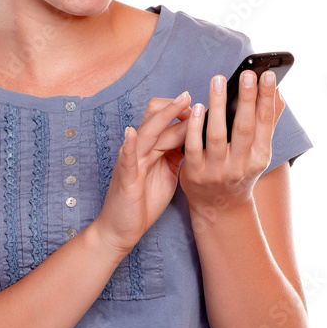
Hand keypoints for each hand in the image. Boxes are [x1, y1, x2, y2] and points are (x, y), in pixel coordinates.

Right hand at [93, 92, 190, 257]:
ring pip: (147, 133)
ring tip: (179, 102)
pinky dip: (129, 145)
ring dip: (163, 116)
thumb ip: (178, 154)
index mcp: (153, 149)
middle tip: (196, 99)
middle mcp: (140, 150)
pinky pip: (127, 159)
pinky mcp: (126, 179)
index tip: (204, 106)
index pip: (166, 121)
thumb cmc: (144, 201)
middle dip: (177, 108)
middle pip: (156, 119)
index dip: (184, 111)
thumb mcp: (168, 172)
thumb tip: (198, 138)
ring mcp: (131, 162)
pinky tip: (131, 133)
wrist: (121, 228)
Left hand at [179, 70, 283, 211]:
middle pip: (244, 128)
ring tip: (217, 81)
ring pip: (217, 135)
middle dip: (246, 99)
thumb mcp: (259, 152)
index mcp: (260, 157)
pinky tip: (197, 108)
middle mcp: (241, 166)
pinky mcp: (195, 174)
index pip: (265, 124)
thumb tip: (278, 93)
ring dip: (217, 106)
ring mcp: (217, 171)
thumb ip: (268, 122)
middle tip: (246, 74)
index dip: (266, 99)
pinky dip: (195, 127)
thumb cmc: (240, 171)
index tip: (266, 75)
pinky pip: (194, 147)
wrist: (220, 207)